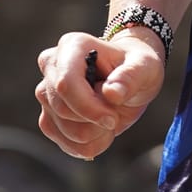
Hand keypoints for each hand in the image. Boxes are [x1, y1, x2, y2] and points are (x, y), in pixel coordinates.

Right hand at [35, 28, 163, 160]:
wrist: (128, 78)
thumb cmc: (136, 66)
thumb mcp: (145, 67)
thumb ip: (131, 76)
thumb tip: (111, 93)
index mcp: (73, 46)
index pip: (66, 83)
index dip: (88, 107)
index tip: (113, 119)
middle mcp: (52, 66)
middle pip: (63, 110)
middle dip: (94, 121)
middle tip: (116, 114)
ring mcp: (46, 92)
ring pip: (62, 129)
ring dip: (93, 134)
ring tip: (110, 118)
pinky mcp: (48, 115)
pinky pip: (63, 143)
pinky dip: (87, 145)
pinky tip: (102, 132)